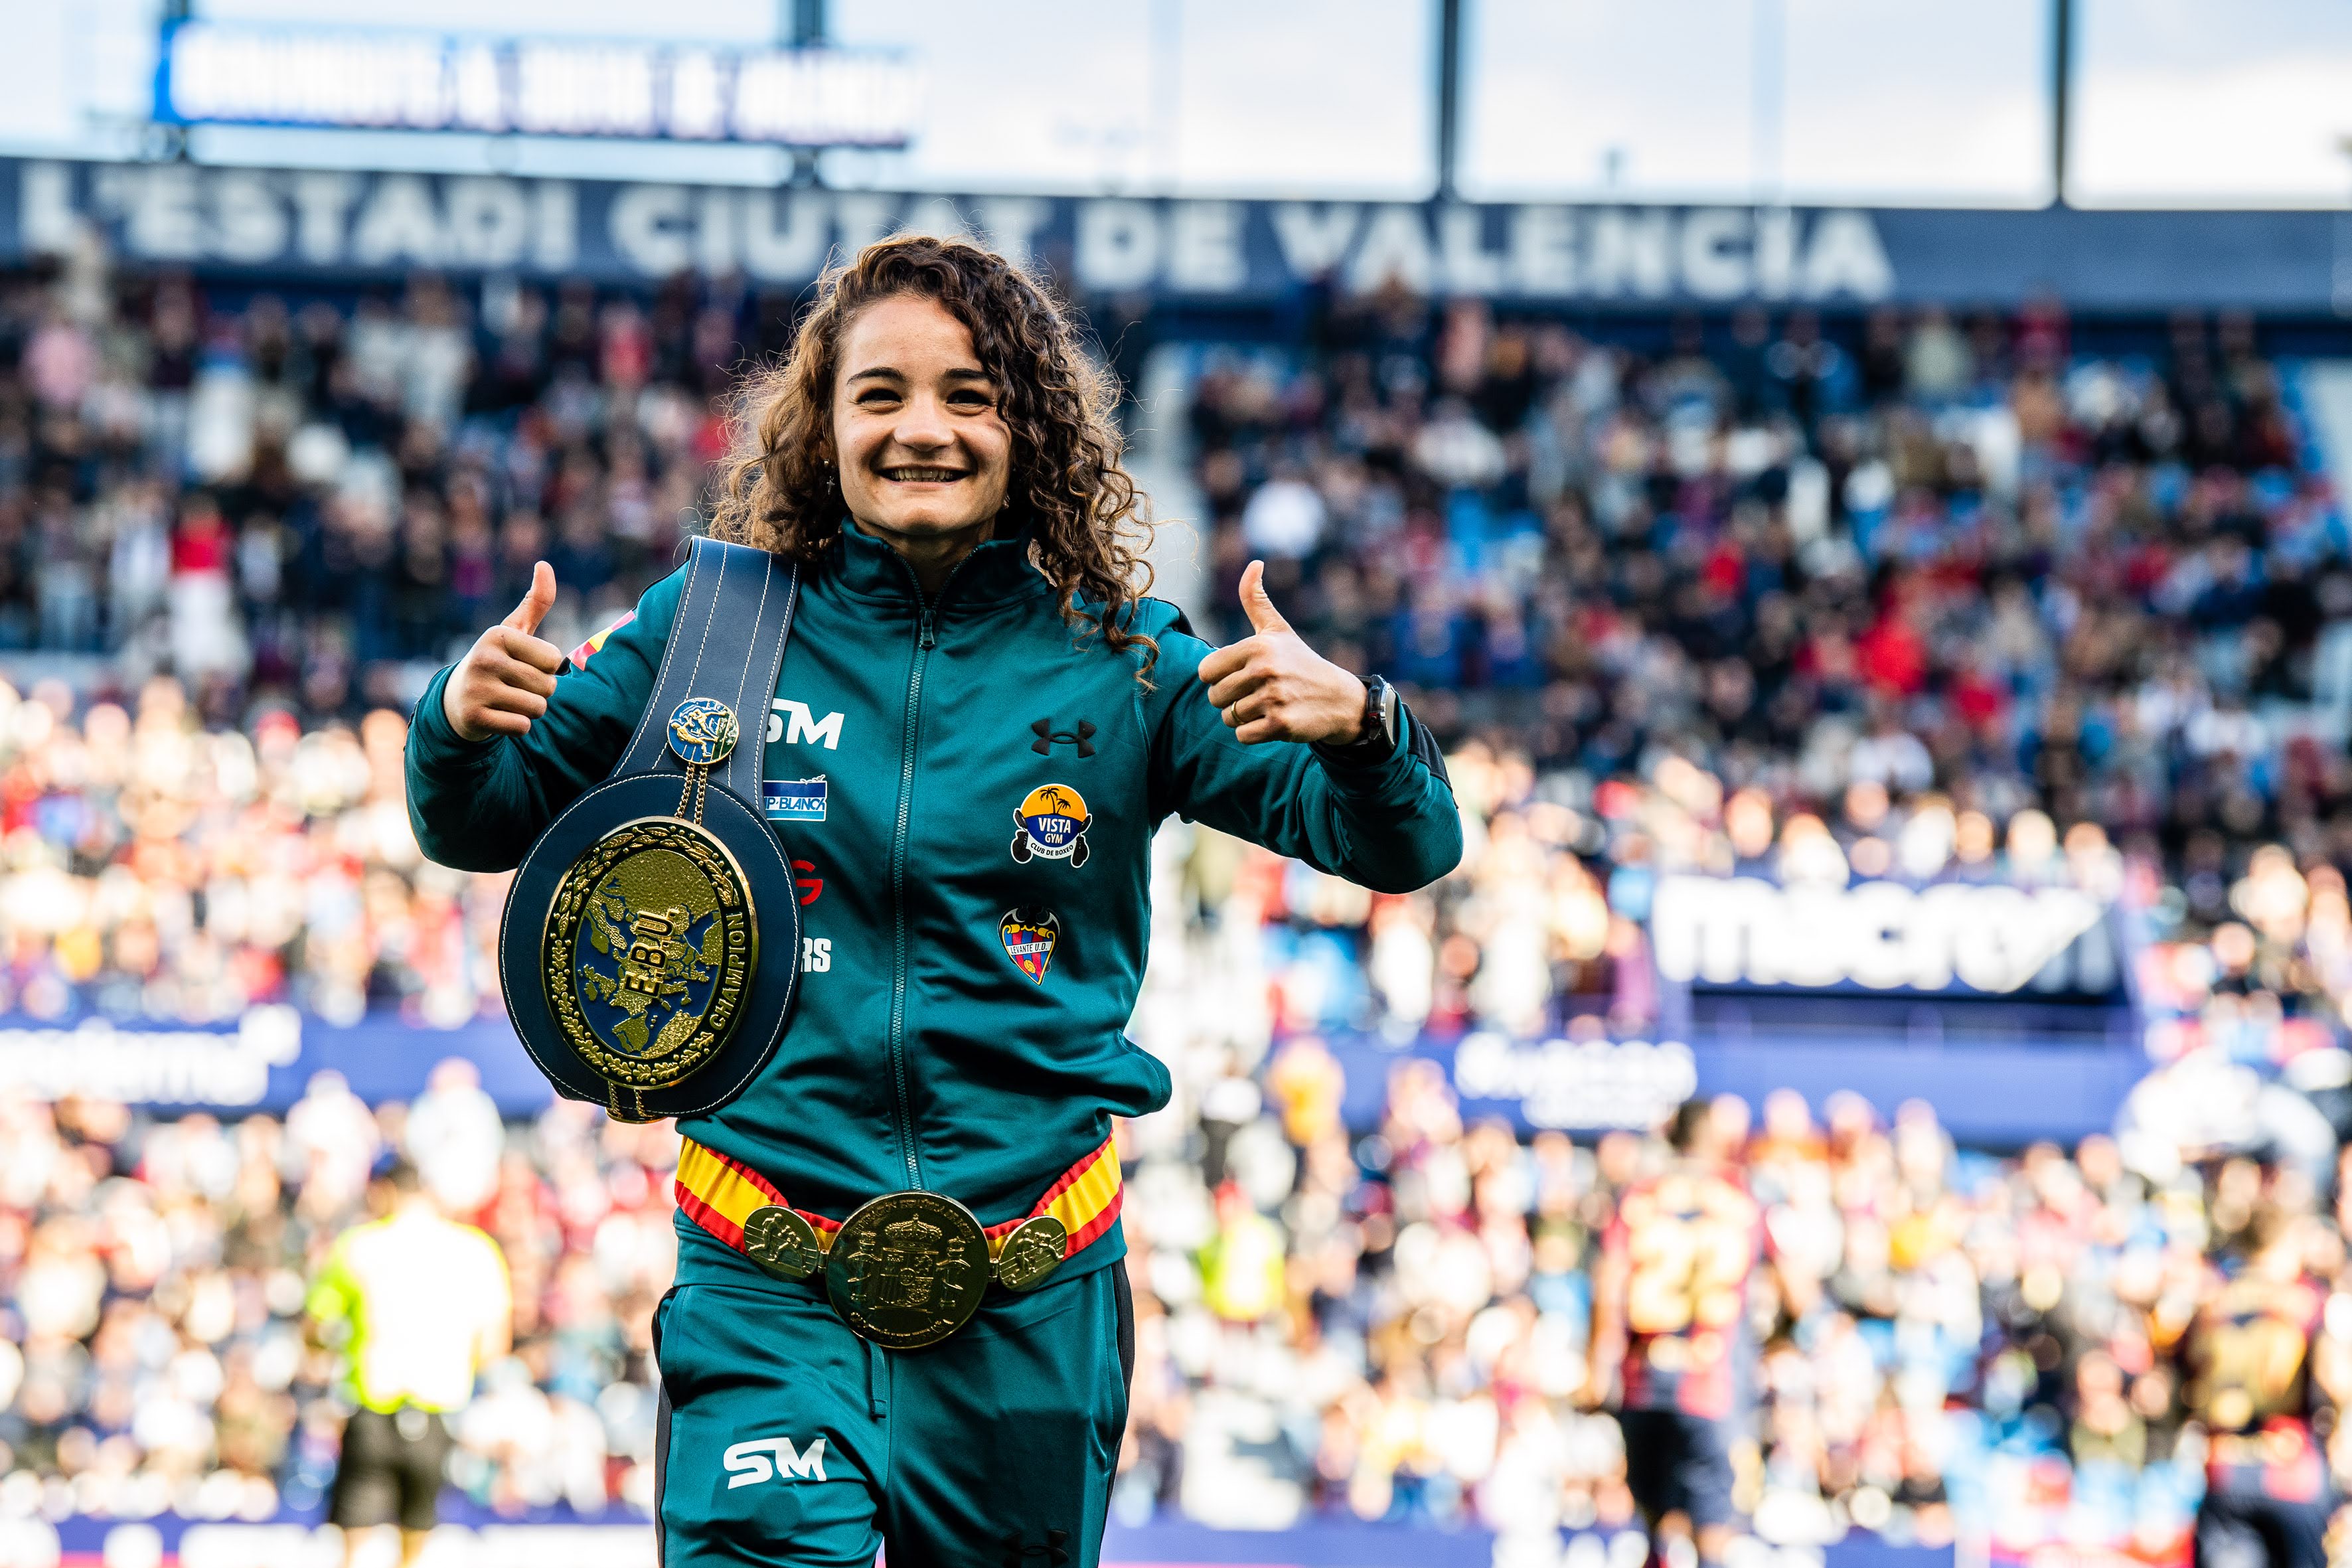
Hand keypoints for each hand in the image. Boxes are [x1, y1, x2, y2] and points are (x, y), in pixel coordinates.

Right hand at [443, 562, 563, 741]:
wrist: (456, 701)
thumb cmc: (496, 661)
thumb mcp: (514, 631)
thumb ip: (535, 602)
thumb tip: (544, 564)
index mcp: (497, 635)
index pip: (553, 659)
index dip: (545, 667)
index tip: (522, 663)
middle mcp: (484, 658)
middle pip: (548, 686)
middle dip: (540, 691)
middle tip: (514, 686)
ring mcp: (476, 688)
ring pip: (538, 708)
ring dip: (530, 710)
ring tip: (508, 700)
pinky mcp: (474, 717)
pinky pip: (523, 727)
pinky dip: (518, 727)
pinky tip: (499, 716)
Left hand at [1197, 560, 1367, 745]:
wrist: (1339, 699)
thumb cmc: (1301, 662)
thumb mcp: (1278, 630)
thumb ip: (1256, 600)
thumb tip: (1254, 563)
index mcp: (1257, 646)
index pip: (1206, 671)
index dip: (1219, 677)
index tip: (1240, 675)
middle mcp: (1264, 670)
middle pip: (1214, 697)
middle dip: (1230, 700)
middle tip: (1256, 693)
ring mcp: (1273, 698)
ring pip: (1228, 717)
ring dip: (1243, 717)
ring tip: (1267, 706)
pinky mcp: (1281, 724)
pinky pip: (1242, 735)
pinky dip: (1253, 733)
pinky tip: (1273, 721)